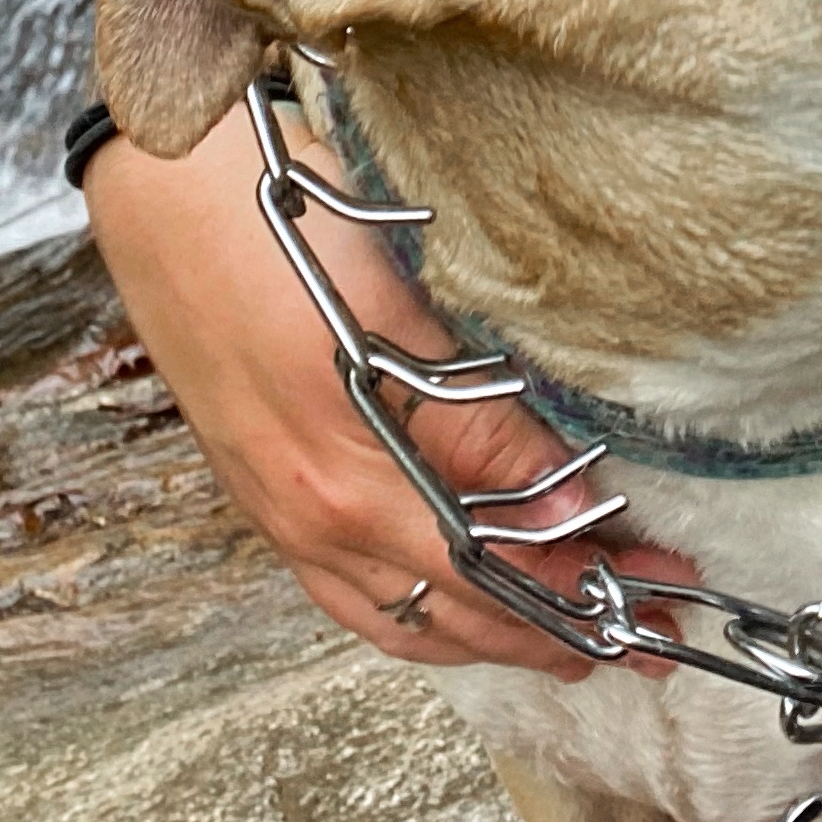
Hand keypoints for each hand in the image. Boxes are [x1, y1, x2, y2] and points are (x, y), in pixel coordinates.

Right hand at [83, 98, 696, 678]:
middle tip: (644, 636)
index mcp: (347, 481)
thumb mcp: (401, 312)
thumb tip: (568, 508)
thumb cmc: (281, 223)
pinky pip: (349, 595)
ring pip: (399, 619)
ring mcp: (276, 513)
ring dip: (489, 637)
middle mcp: (307, 519)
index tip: (659, 594)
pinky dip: (418, 615)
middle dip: (554, 633)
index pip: (494, 571)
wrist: (162, 183)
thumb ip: (482, 423)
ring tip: (566, 638)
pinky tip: (457, 601)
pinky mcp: (261, 491)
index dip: (582, 588)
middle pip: (454, 614)